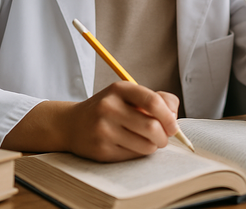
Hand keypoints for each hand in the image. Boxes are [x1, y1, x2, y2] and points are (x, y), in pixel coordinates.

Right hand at [2, 82, 180, 162]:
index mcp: (119, 89)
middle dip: (164, 136)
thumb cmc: (109, 109)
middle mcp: (109, 107)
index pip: (153, 102)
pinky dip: (140, 153)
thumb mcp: (128, 95)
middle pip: (152, 127)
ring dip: (154, 146)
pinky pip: (133, 156)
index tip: (173, 126)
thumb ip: (156, 100)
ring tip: (149, 142)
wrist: (72, 124)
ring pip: (145, 145)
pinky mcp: (101, 150)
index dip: (169, 116)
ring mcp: (103, 130)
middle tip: (163, 137)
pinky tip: (132, 146)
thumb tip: (174, 116)